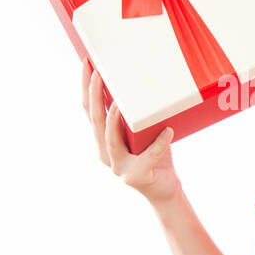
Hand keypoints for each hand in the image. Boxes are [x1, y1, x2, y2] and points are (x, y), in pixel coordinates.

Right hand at [82, 57, 178, 205]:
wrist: (165, 190)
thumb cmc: (156, 156)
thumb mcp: (144, 132)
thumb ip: (137, 116)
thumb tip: (144, 83)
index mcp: (104, 140)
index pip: (90, 111)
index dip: (86, 88)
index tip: (87, 63)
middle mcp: (106, 154)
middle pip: (95, 121)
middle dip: (95, 96)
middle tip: (98, 73)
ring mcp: (119, 167)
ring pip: (111, 139)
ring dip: (114, 119)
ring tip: (119, 102)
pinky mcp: (136, 177)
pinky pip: (148, 157)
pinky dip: (159, 144)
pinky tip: (168, 132)